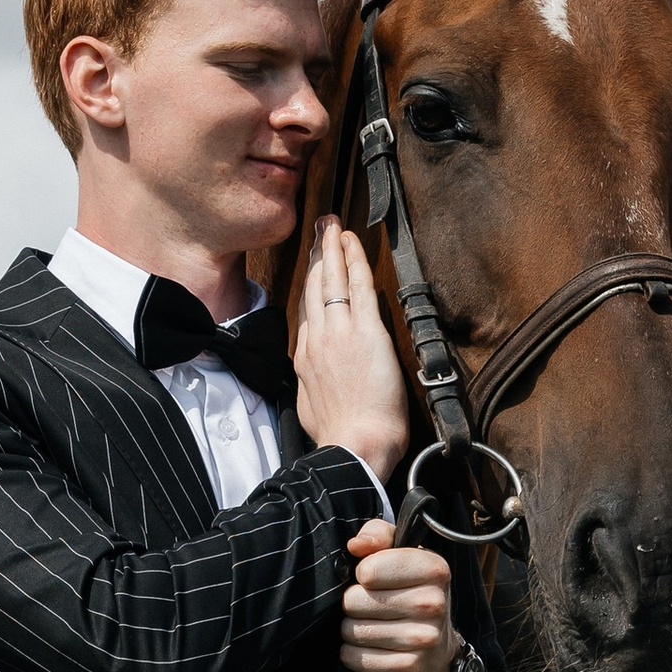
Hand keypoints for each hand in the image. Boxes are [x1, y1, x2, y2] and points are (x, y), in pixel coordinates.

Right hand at [294, 220, 408, 474]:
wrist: (353, 446)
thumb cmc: (341, 438)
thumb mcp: (312, 410)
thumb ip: (313, 387)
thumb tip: (317, 383)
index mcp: (305, 359)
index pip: (307, 313)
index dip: (310, 285)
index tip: (312, 267)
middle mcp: (317, 340)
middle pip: (314, 288)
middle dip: (317, 255)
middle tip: (320, 230)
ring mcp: (339, 333)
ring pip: (332, 281)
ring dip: (333, 249)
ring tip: (333, 226)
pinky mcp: (365, 332)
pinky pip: (359, 287)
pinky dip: (355, 261)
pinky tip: (353, 242)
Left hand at [339, 519, 461, 671]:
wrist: (437, 653)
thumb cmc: (409, 594)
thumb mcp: (400, 555)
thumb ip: (378, 535)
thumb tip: (356, 546)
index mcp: (434, 569)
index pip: (368, 569)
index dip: (362, 573)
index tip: (375, 580)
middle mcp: (434, 604)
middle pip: (353, 601)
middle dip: (354, 604)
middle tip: (372, 608)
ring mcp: (424, 639)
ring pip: (351, 630)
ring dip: (353, 630)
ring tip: (373, 628)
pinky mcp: (408, 668)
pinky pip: (352, 657)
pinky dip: (353, 654)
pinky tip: (373, 650)